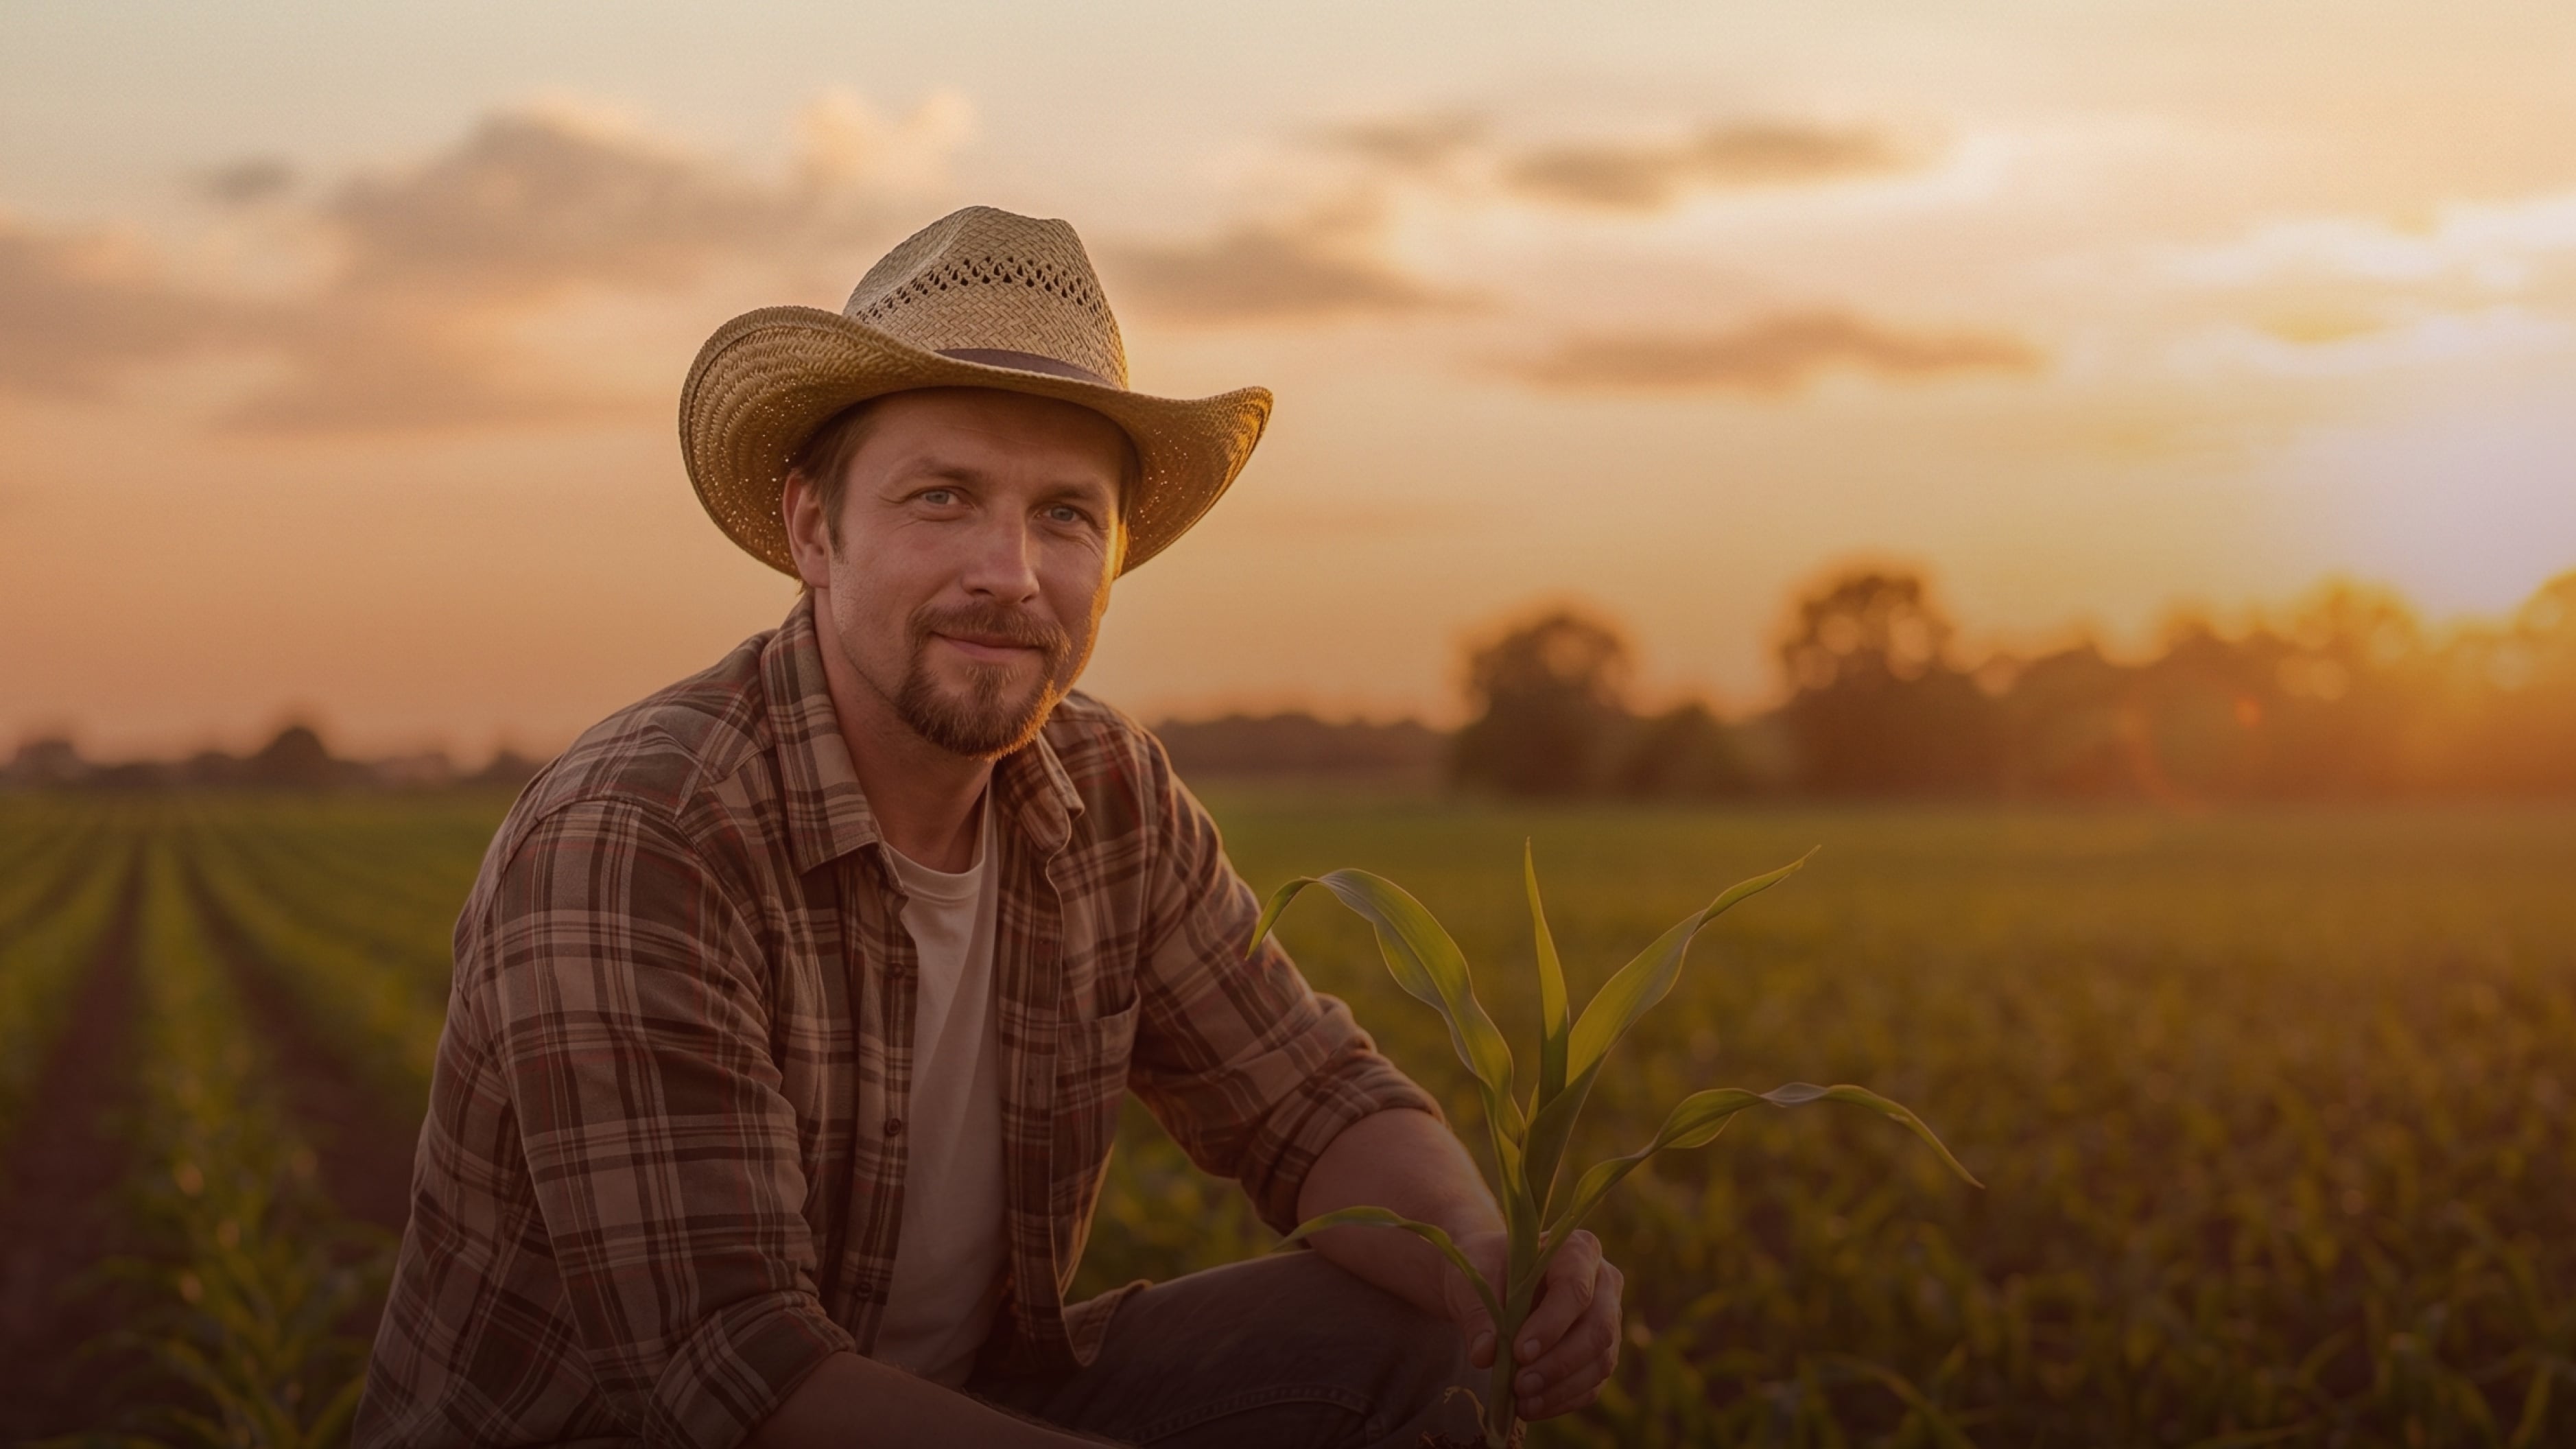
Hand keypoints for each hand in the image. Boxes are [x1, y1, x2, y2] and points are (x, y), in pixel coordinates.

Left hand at [1441, 1229, 1624, 1421]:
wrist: (1495, 1278)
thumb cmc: (1488, 1268)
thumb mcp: (1475, 1277)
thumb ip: (1480, 1311)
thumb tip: (1485, 1354)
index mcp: (1578, 1249)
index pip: (1576, 1288)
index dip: (1552, 1323)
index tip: (1521, 1351)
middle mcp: (1604, 1282)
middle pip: (1598, 1328)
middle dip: (1559, 1362)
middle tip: (1520, 1385)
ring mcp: (1608, 1318)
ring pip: (1600, 1360)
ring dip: (1561, 1387)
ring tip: (1522, 1402)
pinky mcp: (1601, 1351)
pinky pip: (1593, 1382)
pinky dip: (1563, 1399)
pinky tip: (1532, 1407)